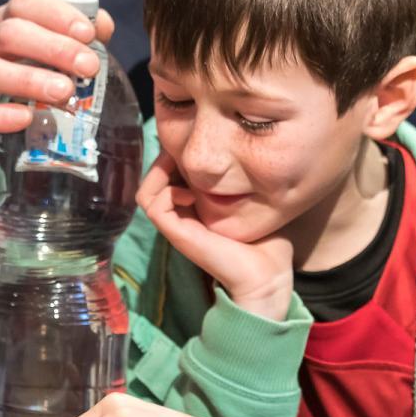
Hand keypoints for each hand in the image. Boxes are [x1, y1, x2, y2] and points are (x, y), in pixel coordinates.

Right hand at [0, 0, 113, 169]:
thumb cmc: (18, 84)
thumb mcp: (45, 59)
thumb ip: (74, 41)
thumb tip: (103, 25)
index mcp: (3, 25)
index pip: (24, 4)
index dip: (57, 14)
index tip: (89, 34)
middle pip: (9, 34)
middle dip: (52, 48)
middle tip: (88, 67)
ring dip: (28, 79)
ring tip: (64, 92)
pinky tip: (24, 118)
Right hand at [136, 152, 293, 319]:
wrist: (267, 275)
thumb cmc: (268, 242)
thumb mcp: (256, 202)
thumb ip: (246, 182)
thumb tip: (248, 153)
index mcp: (199, 210)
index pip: (174, 175)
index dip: (179, 155)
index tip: (197, 142)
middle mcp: (184, 216)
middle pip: (157, 179)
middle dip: (168, 157)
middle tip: (186, 147)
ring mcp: (178, 226)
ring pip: (147, 191)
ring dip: (160, 171)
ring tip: (183, 165)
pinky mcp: (176, 233)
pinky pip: (151, 204)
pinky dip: (166, 190)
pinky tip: (191, 192)